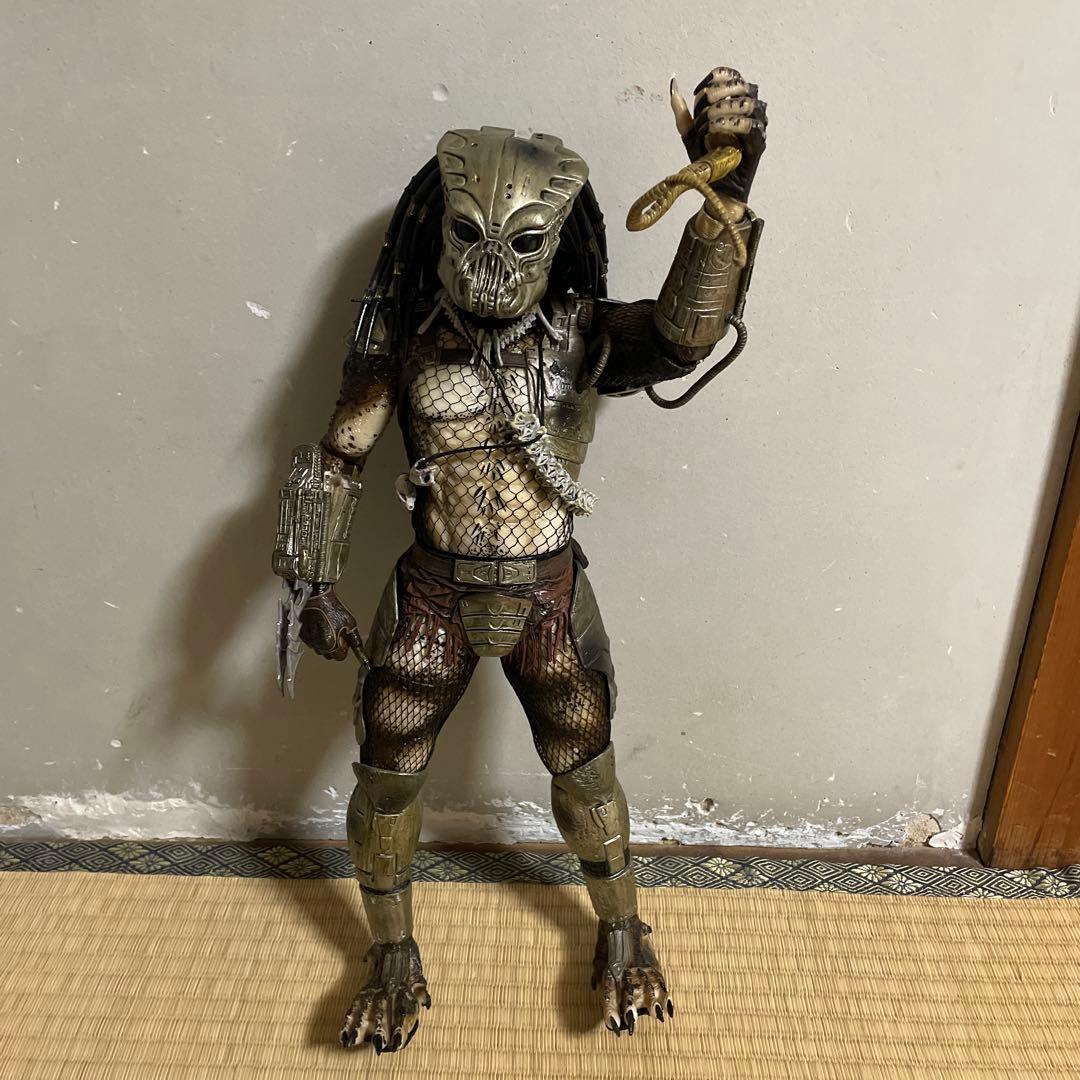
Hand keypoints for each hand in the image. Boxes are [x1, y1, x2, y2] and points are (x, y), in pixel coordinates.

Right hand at [299, 585, 359, 660]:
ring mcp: (309, 640)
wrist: (318, 596)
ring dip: (324, 644)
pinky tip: (319, 627)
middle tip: (337, 633)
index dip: (344, 648)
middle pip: (329, 655)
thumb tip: (363, 657)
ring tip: (328, 628)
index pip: (340, 657)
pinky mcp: (303, 635)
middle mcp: (318, 645)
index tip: (344, 639)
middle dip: (334, 647)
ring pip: (320, 650)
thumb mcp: (350, 624)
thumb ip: (356, 642)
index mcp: (330, 644)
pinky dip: (316, 638)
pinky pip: (311, 643)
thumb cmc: (335, 608)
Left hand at [670, 66, 766, 203]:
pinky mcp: (759, 142)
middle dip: (719, 93)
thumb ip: (682, 111)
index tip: (697, 92)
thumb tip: (673, 85)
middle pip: (741, 86)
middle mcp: (750, 109)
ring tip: (708, 123)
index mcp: (736, 101)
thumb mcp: (690, 133)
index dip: (715, 78)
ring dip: (725, 108)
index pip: (733, 76)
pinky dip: (732, 124)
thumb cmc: (707, 158)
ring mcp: (757, 125)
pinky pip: (752, 126)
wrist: (716, 186)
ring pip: (748, 103)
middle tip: (704, 108)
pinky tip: (717, 130)